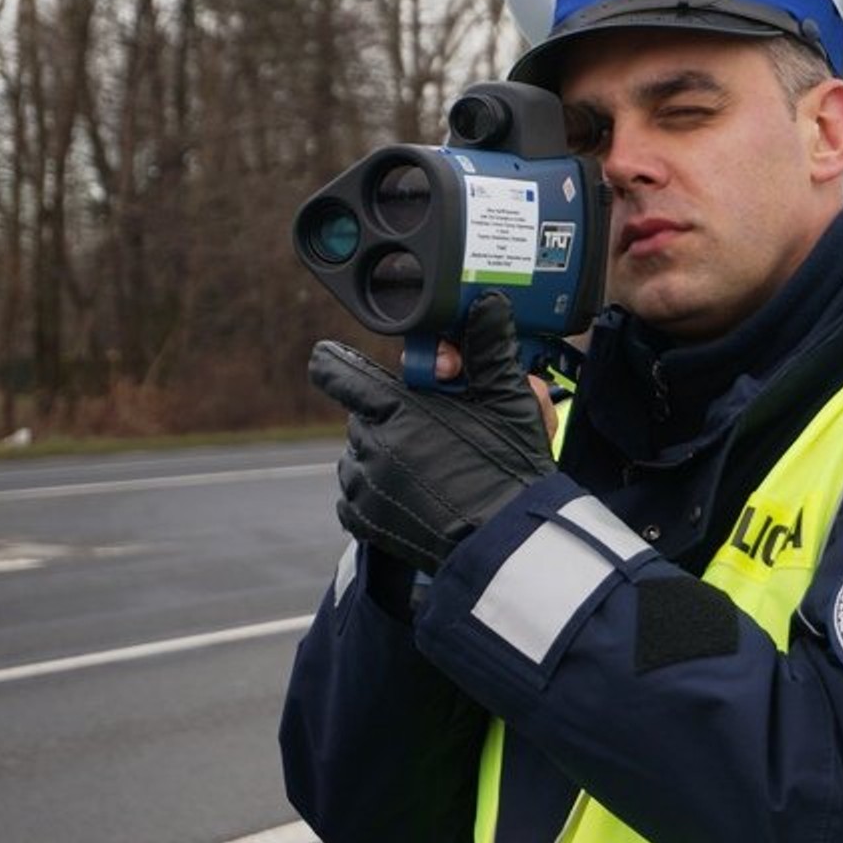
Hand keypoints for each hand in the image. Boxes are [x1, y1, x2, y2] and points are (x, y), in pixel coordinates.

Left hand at [309, 294, 556, 574]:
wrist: (507, 539)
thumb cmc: (509, 468)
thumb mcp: (509, 401)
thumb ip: (490, 348)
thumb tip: (487, 303)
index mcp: (397, 408)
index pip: (338, 371)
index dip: (336, 362)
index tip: (332, 358)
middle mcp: (370, 445)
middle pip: (365, 415)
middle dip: (392, 416)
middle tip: (435, 428)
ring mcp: (364, 486)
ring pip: (361, 453)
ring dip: (385, 452)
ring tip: (431, 466)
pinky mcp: (364, 521)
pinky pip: (358, 494)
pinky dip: (380, 491)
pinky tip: (417, 493)